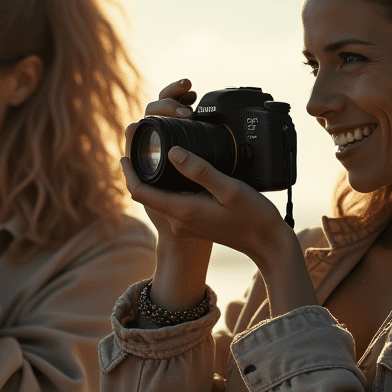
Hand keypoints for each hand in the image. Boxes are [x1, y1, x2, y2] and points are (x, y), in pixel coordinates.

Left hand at [122, 80, 289, 269]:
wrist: (266, 244)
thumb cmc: (252, 216)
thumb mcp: (229, 189)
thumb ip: (200, 170)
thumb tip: (172, 151)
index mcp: (182, 210)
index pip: (140, 192)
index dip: (128, 173)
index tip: (124, 154)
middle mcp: (179, 220)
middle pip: (145, 194)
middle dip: (138, 173)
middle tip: (139, 147)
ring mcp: (185, 223)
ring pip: (158, 198)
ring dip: (152, 179)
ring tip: (155, 155)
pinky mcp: (194, 223)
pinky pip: (171, 203)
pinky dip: (167, 186)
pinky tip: (176, 171)